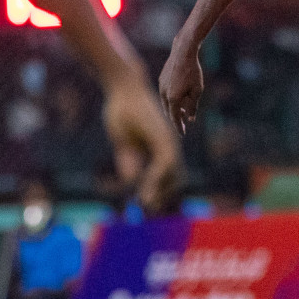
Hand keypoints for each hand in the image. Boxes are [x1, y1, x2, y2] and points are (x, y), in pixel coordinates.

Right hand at [103, 74, 183, 213]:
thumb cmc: (122, 113)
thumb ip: (128, 161)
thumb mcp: (124, 143)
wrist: (123, 89)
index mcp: (161, 147)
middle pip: (176, 178)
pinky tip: (145, 188)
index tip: (147, 206)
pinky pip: (165, 162)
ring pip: (173, 172)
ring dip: (160, 190)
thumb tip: (130, 181)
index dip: (159, 191)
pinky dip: (157, 178)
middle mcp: (169, 145)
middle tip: (149, 210)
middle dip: (163, 196)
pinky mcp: (162, 136)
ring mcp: (167, 140)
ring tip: (146, 203)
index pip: (169, 176)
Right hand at [159, 40, 203, 132]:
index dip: (179, 127)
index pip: (175, 118)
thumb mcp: (197, 91)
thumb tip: (191, 119)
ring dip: (174, 109)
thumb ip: (193, 106)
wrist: (183, 52)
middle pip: (169, 112)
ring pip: (166, 103)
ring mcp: (161, 86)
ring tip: (183, 111)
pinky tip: (178, 98)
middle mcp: (164, 94)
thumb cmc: (193, 72)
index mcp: (173, 99)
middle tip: (184, 124)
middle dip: (177, 118)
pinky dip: (171, 99)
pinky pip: (165, 94)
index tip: (183, 135)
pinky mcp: (161, 79)